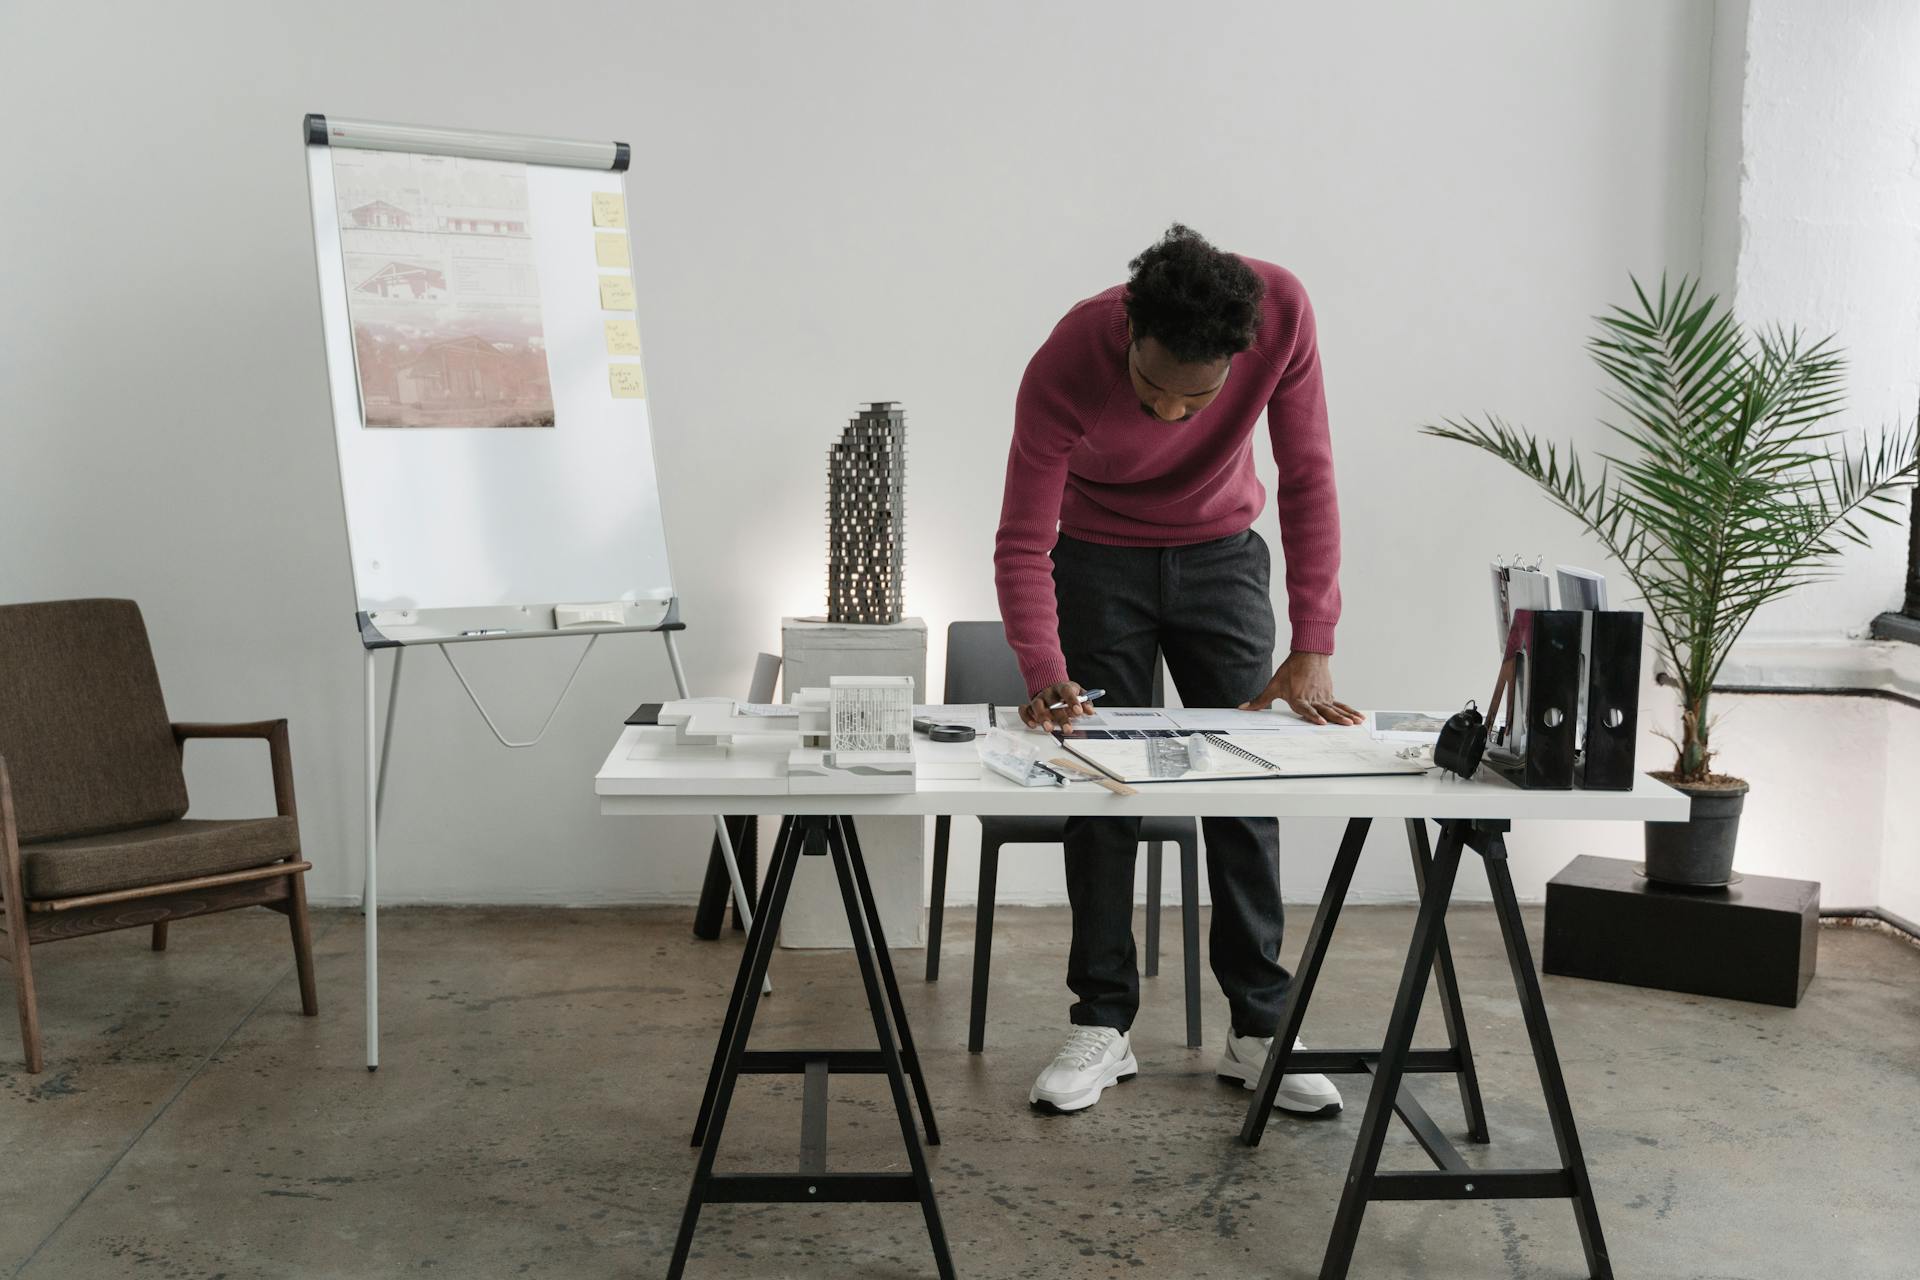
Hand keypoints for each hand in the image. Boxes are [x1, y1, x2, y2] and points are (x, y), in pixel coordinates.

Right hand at [1020, 680, 1094, 731]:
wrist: (1051, 686)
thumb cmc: (1066, 693)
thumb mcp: (1079, 693)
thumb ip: (1085, 702)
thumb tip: (1090, 711)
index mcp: (1062, 687)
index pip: (1066, 691)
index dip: (1072, 701)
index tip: (1078, 711)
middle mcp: (1049, 692)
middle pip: (1053, 702)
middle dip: (1060, 717)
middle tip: (1067, 729)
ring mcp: (1038, 698)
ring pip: (1037, 705)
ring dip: (1042, 717)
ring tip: (1049, 728)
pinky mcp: (1030, 706)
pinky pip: (1024, 710)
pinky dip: (1026, 717)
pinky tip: (1033, 725)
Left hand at [1240, 652, 1362, 725]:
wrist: (1307, 654)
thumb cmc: (1291, 670)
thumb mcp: (1274, 685)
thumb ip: (1260, 700)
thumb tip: (1243, 708)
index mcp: (1299, 699)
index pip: (1307, 709)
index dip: (1313, 716)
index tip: (1321, 722)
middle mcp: (1313, 699)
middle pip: (1326, 710)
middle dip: (1337, 718)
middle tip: (1346, 724)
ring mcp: (1323, 697)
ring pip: (1336, 708)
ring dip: (1347, 716)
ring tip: (1356, 722)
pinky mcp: (1329, 694)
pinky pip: (1340, 705)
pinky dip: (1349, 710)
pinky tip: (1357, 716)